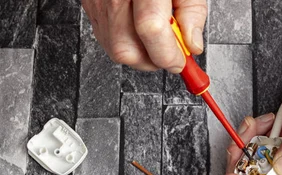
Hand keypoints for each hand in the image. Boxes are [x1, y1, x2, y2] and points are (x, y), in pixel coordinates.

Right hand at [82, 0, 206, 71]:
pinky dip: (125, 40)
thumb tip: (191, 44)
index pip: (151, 29)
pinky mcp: (89, 3)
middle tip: (170, 51)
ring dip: (139, 53)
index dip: (167, 54)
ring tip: (156, 36)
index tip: (180, 62)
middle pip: (125, 47)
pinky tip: (138, 27)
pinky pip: (104, 35)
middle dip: (152, 60)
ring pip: (113, 47)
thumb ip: (192, 12)